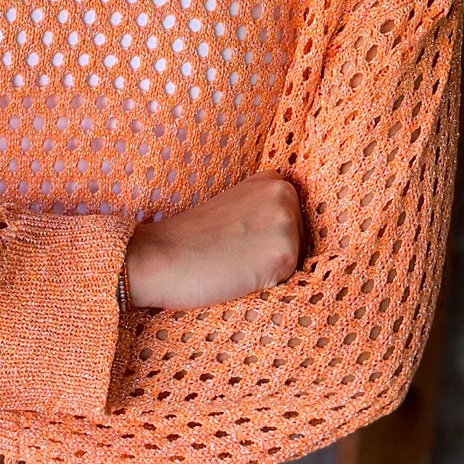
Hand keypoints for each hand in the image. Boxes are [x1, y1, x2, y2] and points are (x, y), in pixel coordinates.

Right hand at [124, 169, 304, 310]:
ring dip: (272, 270)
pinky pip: (290, 279)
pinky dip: (268, 284)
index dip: (269, 237)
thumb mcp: (234, 206)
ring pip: (297, 260)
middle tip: (235, 253)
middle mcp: (285, 194)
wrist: (161, 256)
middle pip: (302, 239)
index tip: (240, 240)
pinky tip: (240, 274)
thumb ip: (263, 209)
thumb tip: (290, 232)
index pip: (296, 219)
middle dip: (276, 253)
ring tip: (236, 262)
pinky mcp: (284, 253)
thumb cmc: (190, 238)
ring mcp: (287, 223)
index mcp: (272, 179)